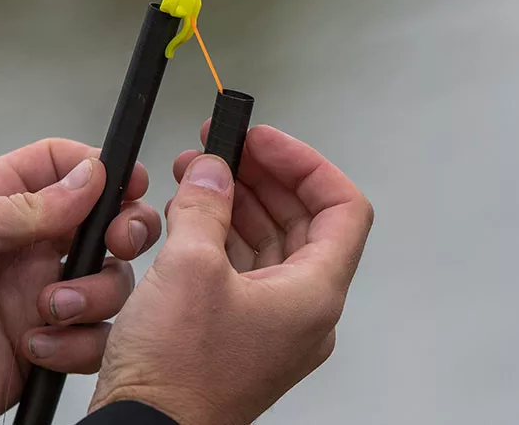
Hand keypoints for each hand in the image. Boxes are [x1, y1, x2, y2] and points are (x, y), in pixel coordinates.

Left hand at [0, 139, 161, 424]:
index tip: (129, 180)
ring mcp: (39, 293)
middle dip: (124, 227)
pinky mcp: (48, 340)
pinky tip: (35, 346)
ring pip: (110, 278)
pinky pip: (95, 335)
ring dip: (95, 293)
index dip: (100, 167)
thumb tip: (89, 176)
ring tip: (51, 309)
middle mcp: (26, 245)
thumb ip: (24, 204)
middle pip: (103, 219)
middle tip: (118, 240)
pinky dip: (78, 342)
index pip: (61, 166)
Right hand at [90, 124, 372, 424]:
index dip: (304, 164)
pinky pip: (241, 267)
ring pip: (268, 242)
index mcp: (313, 295)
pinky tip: (192, 214)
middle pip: (301, 221)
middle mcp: (301, 310)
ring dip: (237, 202)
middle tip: (224, 148)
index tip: (264, 141)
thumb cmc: (177, 377)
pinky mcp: (238, 328)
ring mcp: (269, 321)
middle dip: (260, 177)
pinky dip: (220, 234)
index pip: (341, 208)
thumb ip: (207, 206)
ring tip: (200, 174)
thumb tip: (212, 171)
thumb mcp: (188, 269)